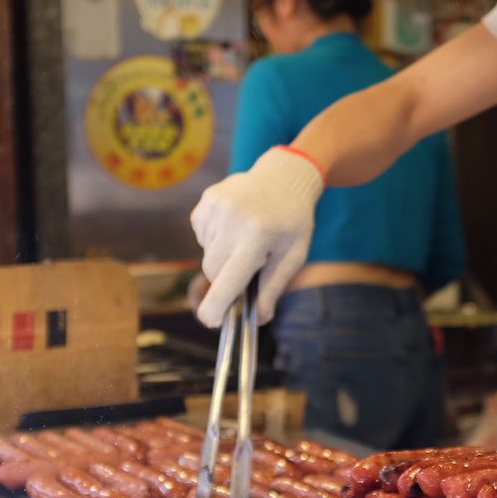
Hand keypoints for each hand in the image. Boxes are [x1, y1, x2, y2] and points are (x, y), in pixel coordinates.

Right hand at [190, 147, 323, 326]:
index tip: (211, 321)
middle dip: (227, 278)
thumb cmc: (293, 222)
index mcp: (257, 237)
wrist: (285, 176)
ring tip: (248, 238)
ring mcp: (216, 207)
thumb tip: (260, 320)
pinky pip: (202, 236)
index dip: (216, 305)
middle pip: (214, 271)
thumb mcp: (294, 256)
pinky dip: (216, 239)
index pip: (228, 280)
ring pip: (207, 255)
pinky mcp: (206, 201)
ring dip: (224, 256)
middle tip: (251, 265)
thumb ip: (274, 287)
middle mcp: (232, 220)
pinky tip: (236, 226)